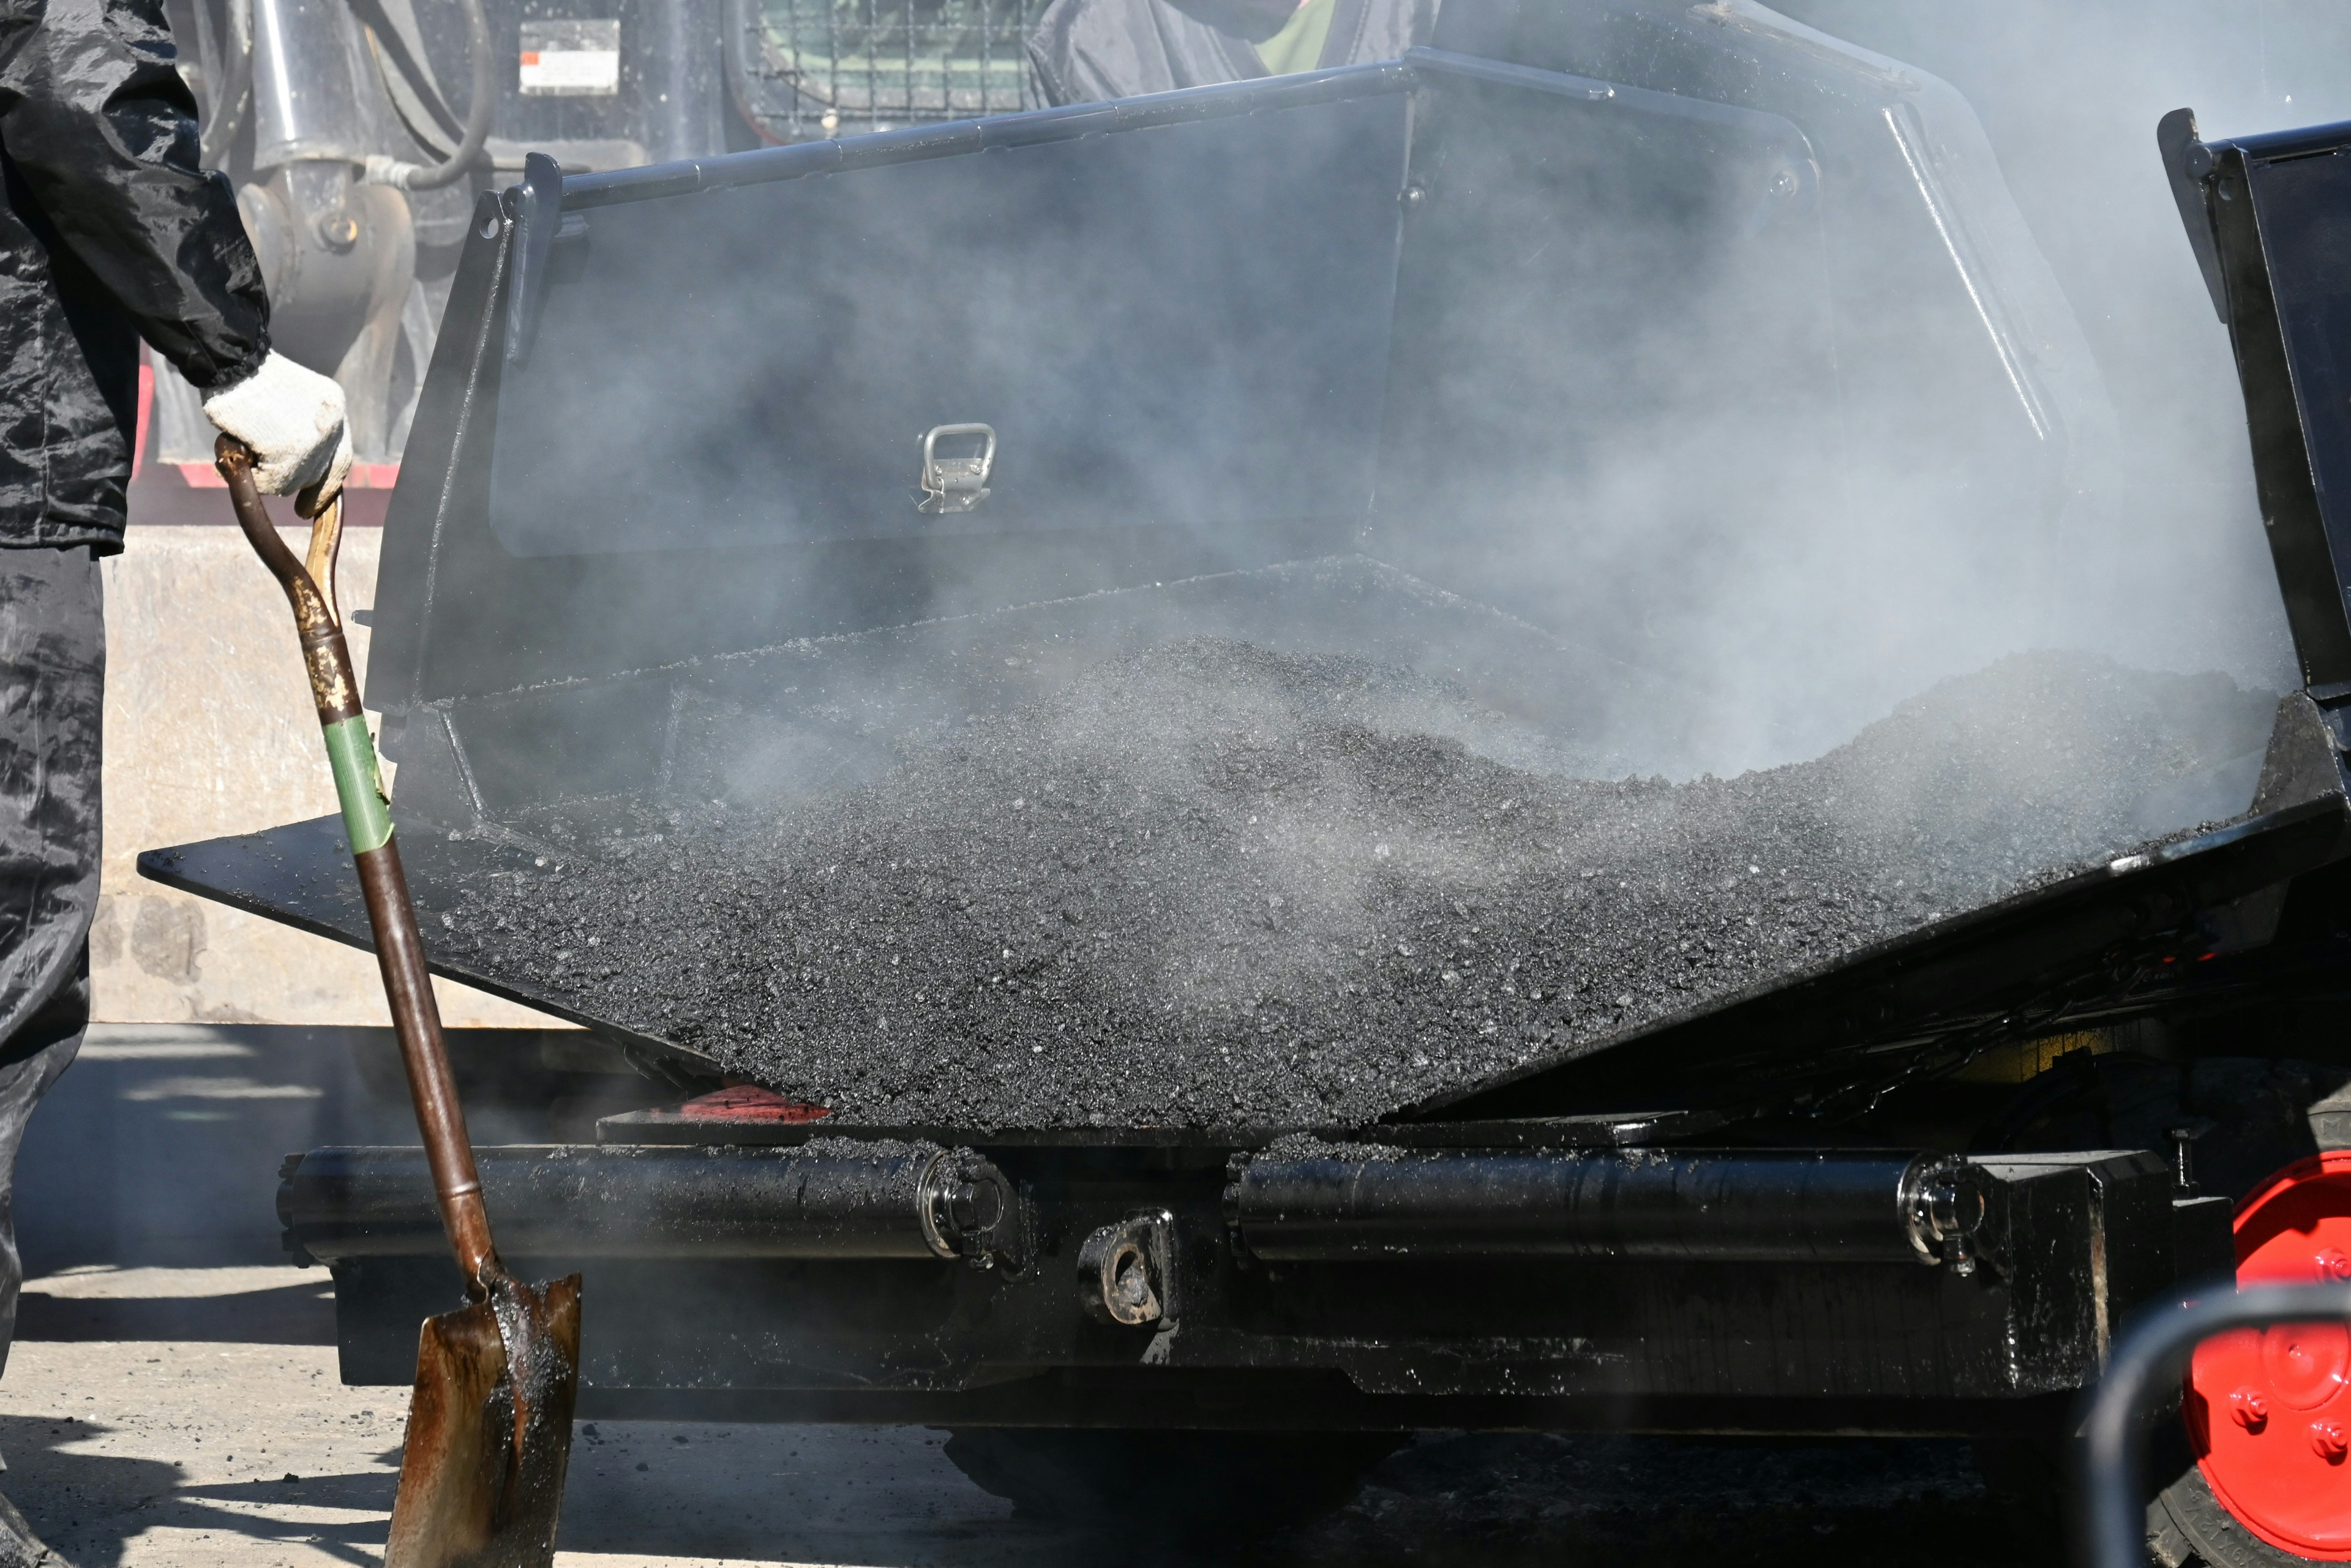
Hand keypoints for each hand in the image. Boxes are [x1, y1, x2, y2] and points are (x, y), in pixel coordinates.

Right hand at [203, 352, 353, 511]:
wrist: (232, 361)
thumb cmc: (247, 377)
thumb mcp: (289, 399)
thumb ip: (300, 427)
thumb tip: (298, 464)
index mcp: (334, 407)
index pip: (341, 456)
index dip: (329, 482)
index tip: (319, 502)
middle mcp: (332, 425)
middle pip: (322, 473)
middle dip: (312, 494)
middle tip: (303, 511)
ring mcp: (314, 441)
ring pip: (293, 481)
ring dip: (266, 473)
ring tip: (244, 447)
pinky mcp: (291, 453)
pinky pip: (270, 482)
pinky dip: (251, 474)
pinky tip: (238, 449)